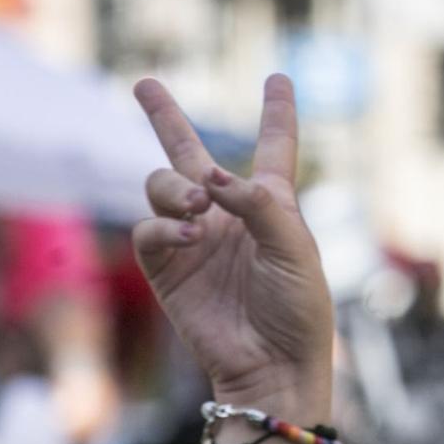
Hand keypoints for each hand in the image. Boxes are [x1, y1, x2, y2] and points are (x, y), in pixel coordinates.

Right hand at [131, 75, 332, 410]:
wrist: (272, 366)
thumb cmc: (299, 309)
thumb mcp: (295, 248)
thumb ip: (259, 204)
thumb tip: (212, 176)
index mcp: (272, 204)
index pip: (274, 147)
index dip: (277, 112)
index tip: (279, 77)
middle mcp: (228, 214)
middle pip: (189, 153)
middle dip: (165, 117)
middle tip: (145, 82)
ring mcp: (193, 239)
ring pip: (162, 185)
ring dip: (175, 187)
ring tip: (199, 206)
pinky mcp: (166, 269)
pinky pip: (148, 231)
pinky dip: (163, 227)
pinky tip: (189, 236)